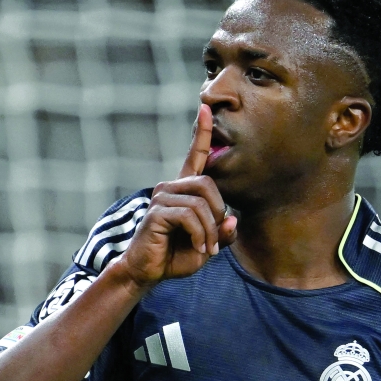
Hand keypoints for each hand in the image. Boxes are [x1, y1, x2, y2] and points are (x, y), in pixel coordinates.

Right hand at [117, 105, 238, 287]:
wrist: (148, 272)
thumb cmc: (176, 256)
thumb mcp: (208, 245)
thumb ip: (222, 232)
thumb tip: (232, 219)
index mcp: (183, 190)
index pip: (195, 155)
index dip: (201, 132)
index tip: (205, 108)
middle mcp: (170, 187)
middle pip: (208, 183)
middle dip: (218, 213)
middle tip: (214, 240)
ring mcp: (161, 197)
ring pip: (201, 203)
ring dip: (210, 230)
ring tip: (205, 248)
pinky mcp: (157, 211)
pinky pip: (190, 216)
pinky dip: (200, 235)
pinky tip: (198, 248)